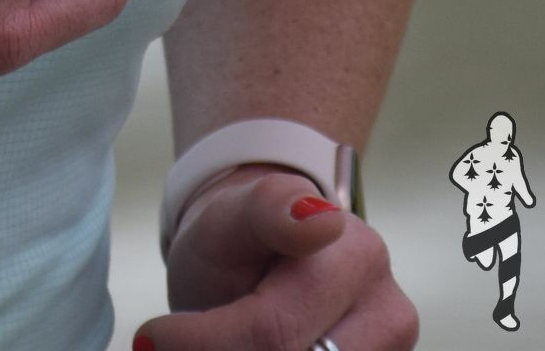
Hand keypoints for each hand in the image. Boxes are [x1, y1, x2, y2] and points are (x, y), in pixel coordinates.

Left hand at [136, 164, 417, 349]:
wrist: (258, 261)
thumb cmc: (239, 237)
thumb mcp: (233, 212)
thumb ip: (269, 208)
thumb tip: (319, 220)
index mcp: (358, 257)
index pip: (273, 331)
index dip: (206, 342)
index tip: (154, 336)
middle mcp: (390, 314)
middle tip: (167, 345)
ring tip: (209, 341)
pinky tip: (239, 350)